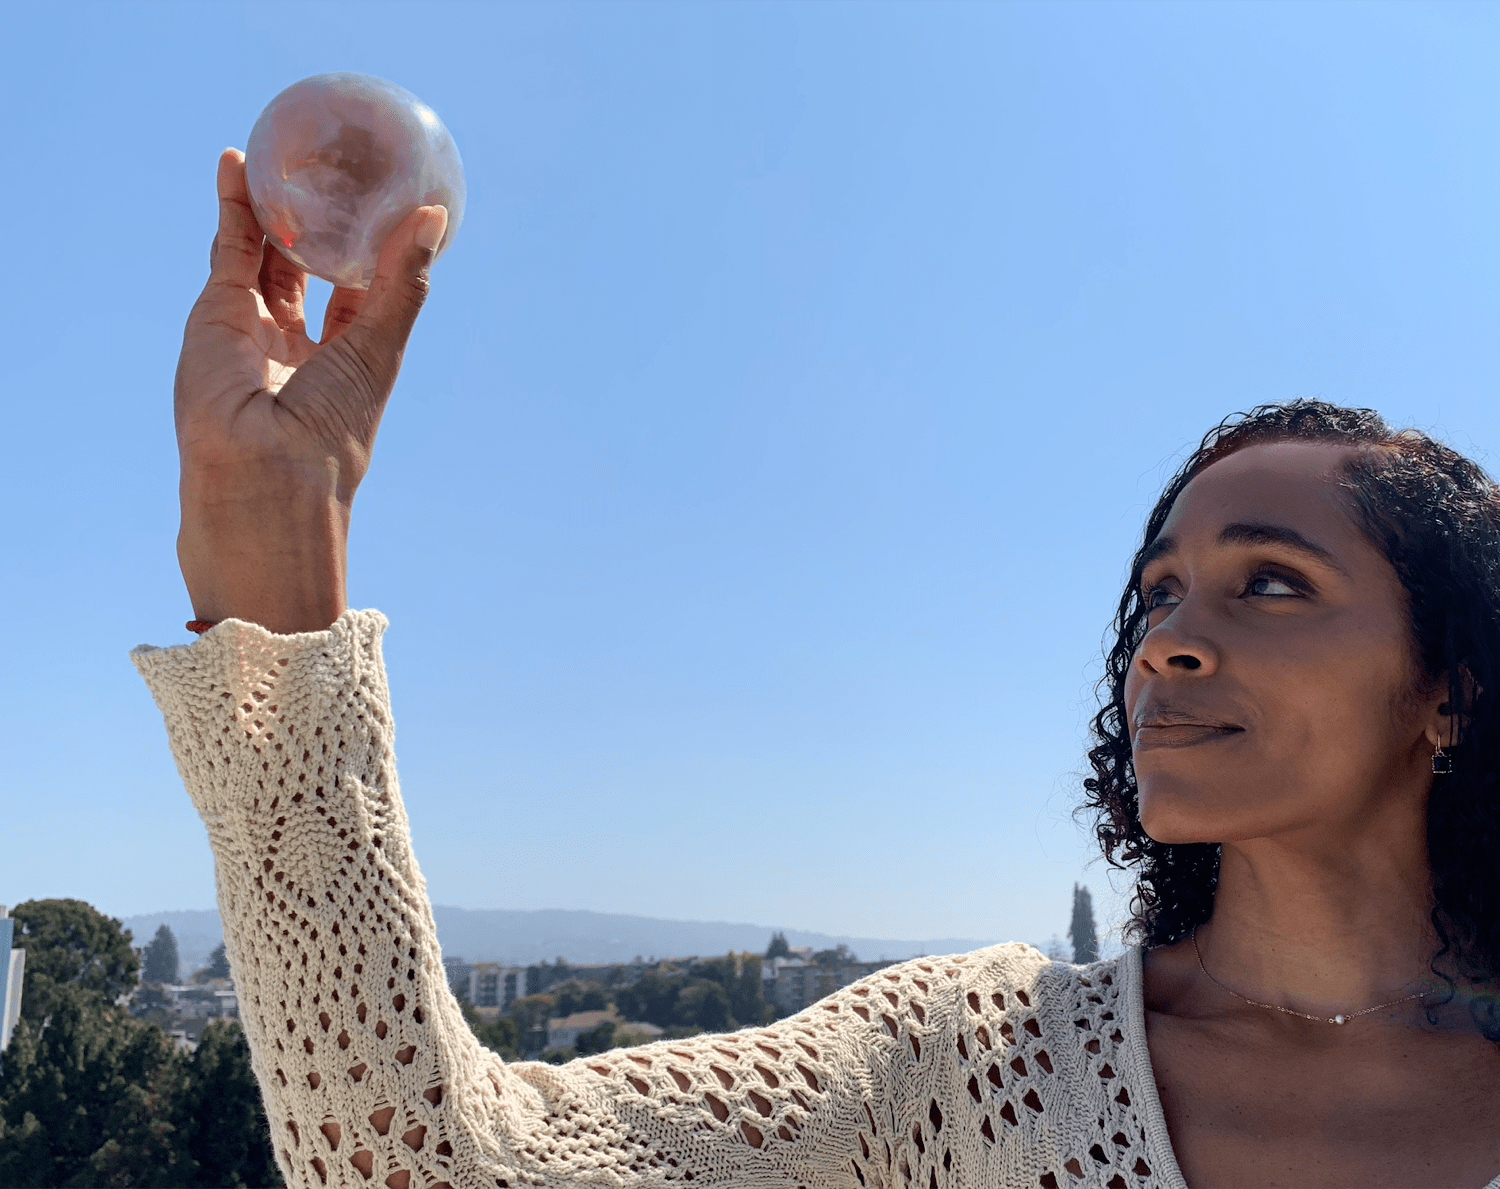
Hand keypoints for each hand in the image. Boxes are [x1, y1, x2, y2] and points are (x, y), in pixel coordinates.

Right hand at [174, 147, 446, 633]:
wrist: (260, 479)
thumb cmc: (333, 428)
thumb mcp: (378, 348)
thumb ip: (402, 282)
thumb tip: (434, 214)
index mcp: (349, 359)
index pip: (363, 293)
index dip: (373, 252)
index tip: (386, 204)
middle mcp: (301, 343)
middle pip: (310, 269)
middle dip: (318, 224)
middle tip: (330, 168)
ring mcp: (255, 328)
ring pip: (267, 254)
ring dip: (276, 207)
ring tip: (289, 154)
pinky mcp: (216, 314)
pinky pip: (228, 249)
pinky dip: (233, 206)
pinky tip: (242, 164)